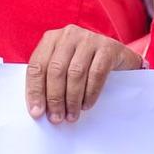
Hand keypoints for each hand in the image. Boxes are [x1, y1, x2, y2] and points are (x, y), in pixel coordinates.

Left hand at [24, 26, 138, 122]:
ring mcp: (89, 39)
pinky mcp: (108, 47)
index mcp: (51, 39)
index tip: (36, 112)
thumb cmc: (83, 64)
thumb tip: (38, 109)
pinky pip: (96, 74)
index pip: (37, 66)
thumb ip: (48, 80)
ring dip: (72, 99)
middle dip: (54, 98)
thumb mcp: (62, 66)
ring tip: (71, 115)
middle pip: (55, 70)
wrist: (118, 56)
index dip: (35, 91)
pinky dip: (90, 93)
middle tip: (56, 118)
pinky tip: (86, 105)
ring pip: (75, 73)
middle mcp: (68, 35)